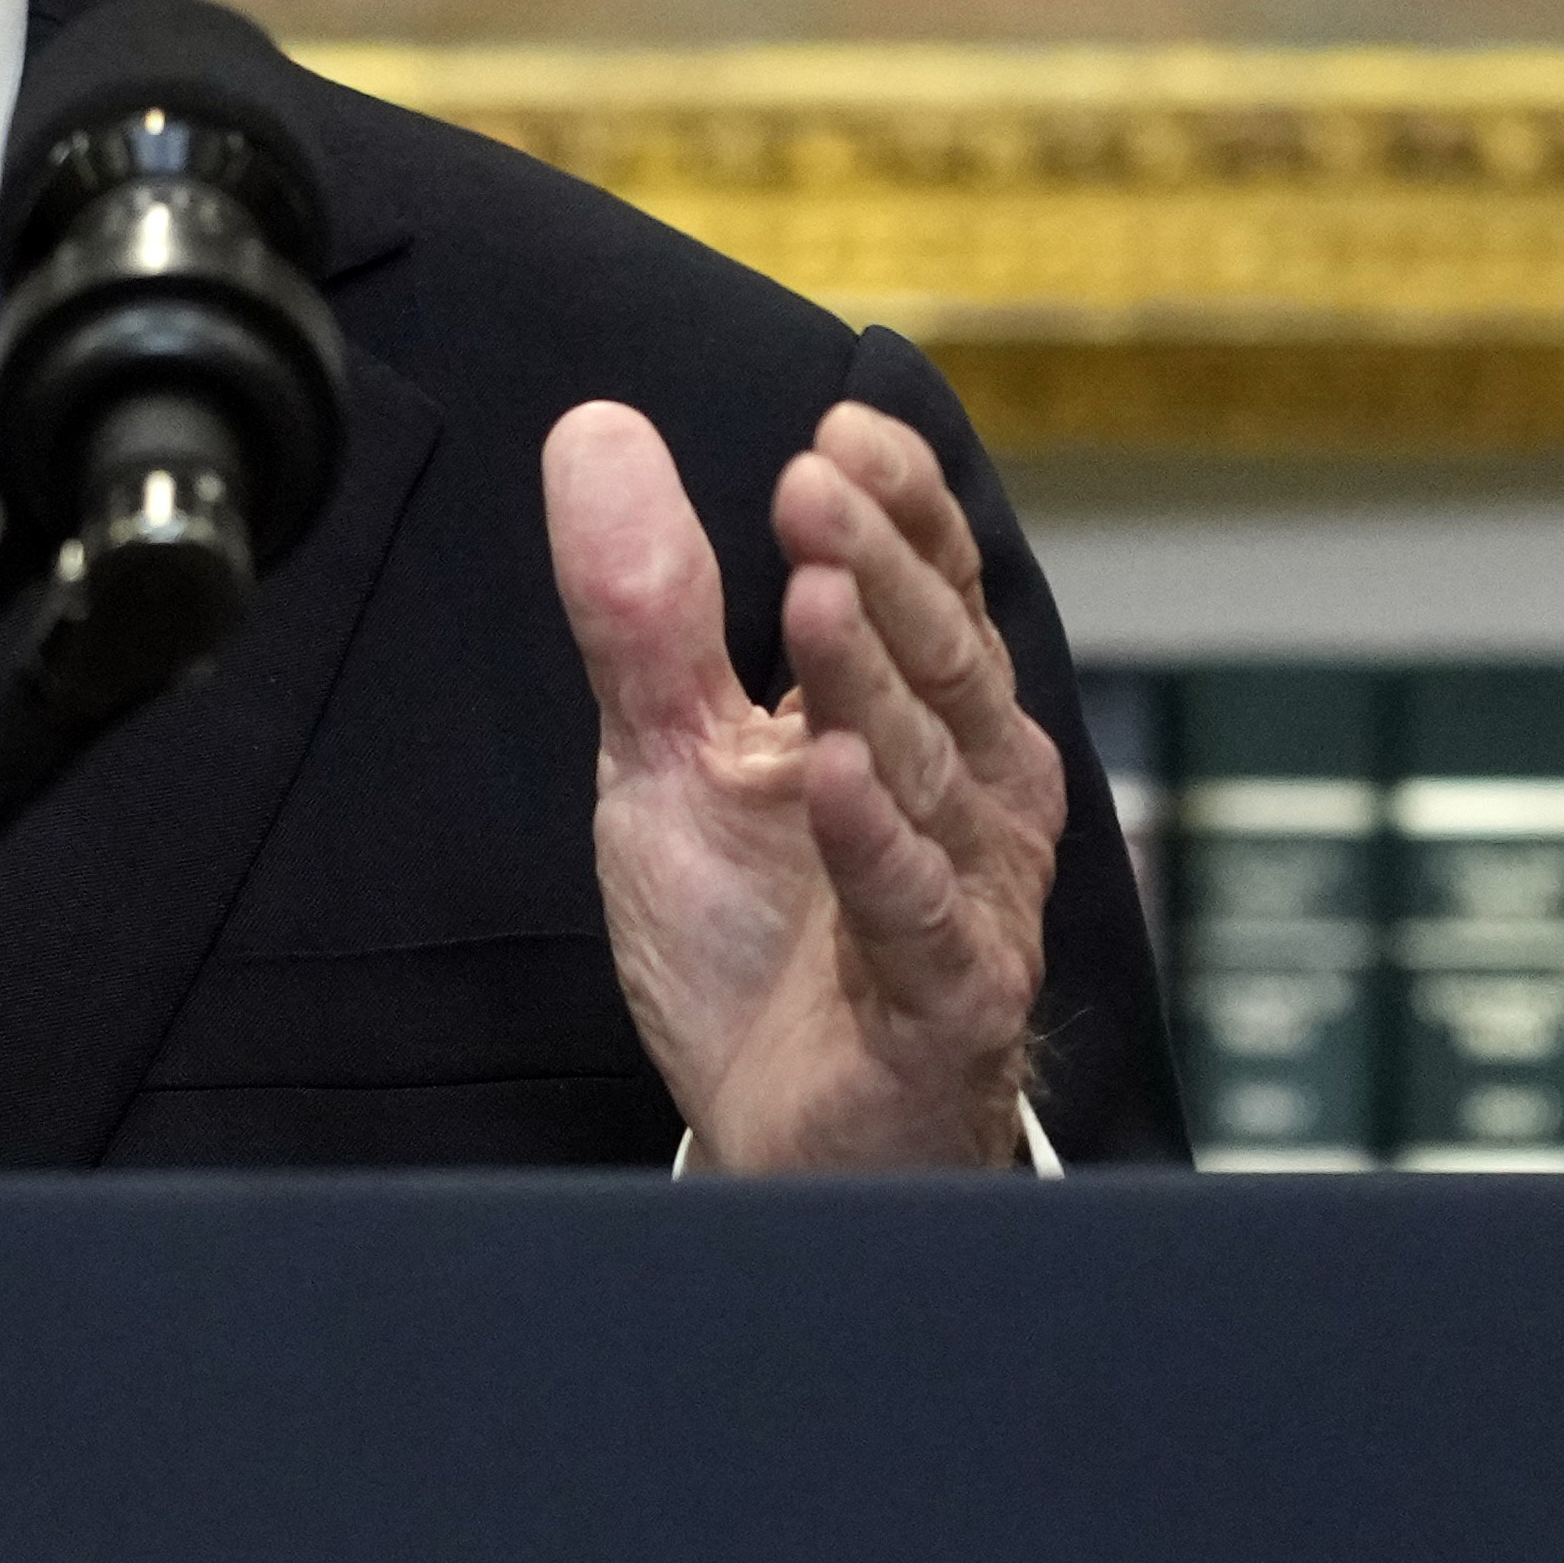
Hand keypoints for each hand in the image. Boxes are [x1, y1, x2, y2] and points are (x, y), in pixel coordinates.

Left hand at [548, 398, 1061, 1171]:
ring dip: (871, 681)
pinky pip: (917, 914)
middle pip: (939, 659)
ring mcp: (967, 897)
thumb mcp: (673, 754)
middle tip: (813, 481)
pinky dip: (879, 845)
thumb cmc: (756, 943)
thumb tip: (596, 431)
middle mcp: (967, 794)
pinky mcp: (943, 1003)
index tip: (838, 428)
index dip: (898, 507)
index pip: (931, 588)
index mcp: (922, 720)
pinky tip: (833, 777)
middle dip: (879, 566)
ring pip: (930, 772)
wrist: (779, 1134)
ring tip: (816, 591)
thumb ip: (647, 610)